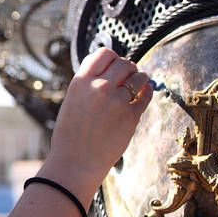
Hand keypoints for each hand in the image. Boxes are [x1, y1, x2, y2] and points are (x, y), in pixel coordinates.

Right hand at [42, 48, 152, 201]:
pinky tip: (144, 93)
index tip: (114, 64)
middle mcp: (99, 87)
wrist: (75, 162)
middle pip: (124, 63)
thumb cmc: (70, 135)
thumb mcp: (72, 101)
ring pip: (139, 76)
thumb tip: (109, 71)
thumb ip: (88, 85)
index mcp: (81, 82)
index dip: (112, 57)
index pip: (103, 53)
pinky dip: (147, 92)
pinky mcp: (131, 116)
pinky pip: (146, 95)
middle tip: (127, 76)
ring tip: (137, 85)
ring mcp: (116, 101)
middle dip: (128, 68)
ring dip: (139, 79)